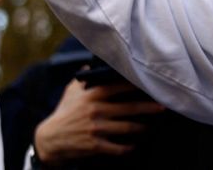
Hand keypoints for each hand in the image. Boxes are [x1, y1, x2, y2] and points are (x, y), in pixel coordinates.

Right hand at [33, 79, 165, 161]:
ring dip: (142, 128)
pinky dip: (129, 147)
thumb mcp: (70, 92)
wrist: (49, 140)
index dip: (136, 86)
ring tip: (151, 126)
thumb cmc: (63, 113)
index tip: (151, 84)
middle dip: (149, 108)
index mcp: (91, 95)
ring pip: (127, 128)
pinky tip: (135, 145)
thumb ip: (83, 78)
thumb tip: (90, 64)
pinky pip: (118, 148)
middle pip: (129, 108)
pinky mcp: (95, 146)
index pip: (119, 87)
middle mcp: (96, 111)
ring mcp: (96, 129)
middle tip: (163, 106)